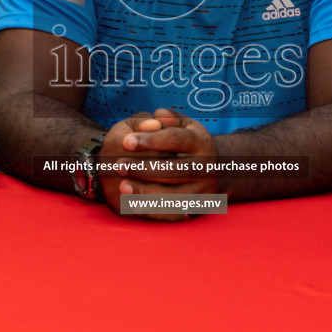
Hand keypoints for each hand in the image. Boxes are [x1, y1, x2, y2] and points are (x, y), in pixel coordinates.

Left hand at [101, 109, 217, 220]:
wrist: (213, 170)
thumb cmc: (186, 142)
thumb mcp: (182, 125)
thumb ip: (167, 118)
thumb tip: (156, 117)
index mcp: (202, 142)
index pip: (176, 140)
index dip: (151, 140)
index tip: (126, 142)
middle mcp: (207, 167)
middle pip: (176, 170)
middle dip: (145, 169)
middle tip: (118, 165)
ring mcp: (204, 191)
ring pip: (175, 195)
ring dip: (146, 192)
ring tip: (122, 186)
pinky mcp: (197, 208)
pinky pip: (173, 214)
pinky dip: (152, 210)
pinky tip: (132, 203)